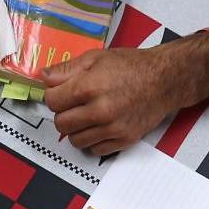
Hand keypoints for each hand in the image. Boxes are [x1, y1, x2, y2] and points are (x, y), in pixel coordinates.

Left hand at [42, 37, 208, 155]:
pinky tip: (100, 125)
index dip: (54, 95)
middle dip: (63, 114)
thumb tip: (44, 78)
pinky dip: (94, 140)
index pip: (52, 101)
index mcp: (89, 86)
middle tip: (75, 105)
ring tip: (88, 115)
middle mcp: (100, 110)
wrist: (165, 80)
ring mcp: (112, 128)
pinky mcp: (124, 139)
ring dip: (77, 129)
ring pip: (75, 140)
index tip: (62, 93)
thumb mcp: (96, 58)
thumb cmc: (132, 66)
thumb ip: (67, 69)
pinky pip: (95, 149)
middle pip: (61, 124)